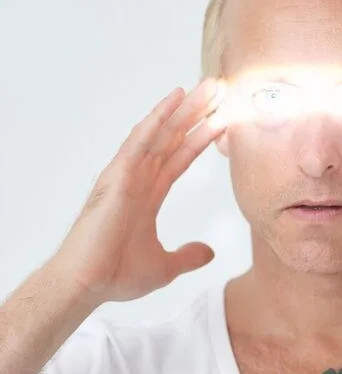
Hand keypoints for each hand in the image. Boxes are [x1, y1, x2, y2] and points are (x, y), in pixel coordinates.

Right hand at [49, 77, 226, 305]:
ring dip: (183, 110)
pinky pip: (139, 142)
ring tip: (206, 88)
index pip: (180, 158)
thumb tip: (209, 252)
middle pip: (172, 139)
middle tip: (218, 89)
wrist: (88, 285)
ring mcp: (127, 176)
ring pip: (160, 134)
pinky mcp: (117, 177)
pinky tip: (173, 102)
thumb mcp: (165, 266)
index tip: (220, 120)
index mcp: (148, 195)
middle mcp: (138, 180)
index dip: (200, 138)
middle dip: (195, 114)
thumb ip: (188, 256)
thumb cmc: (116, 276)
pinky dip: (156, 120)